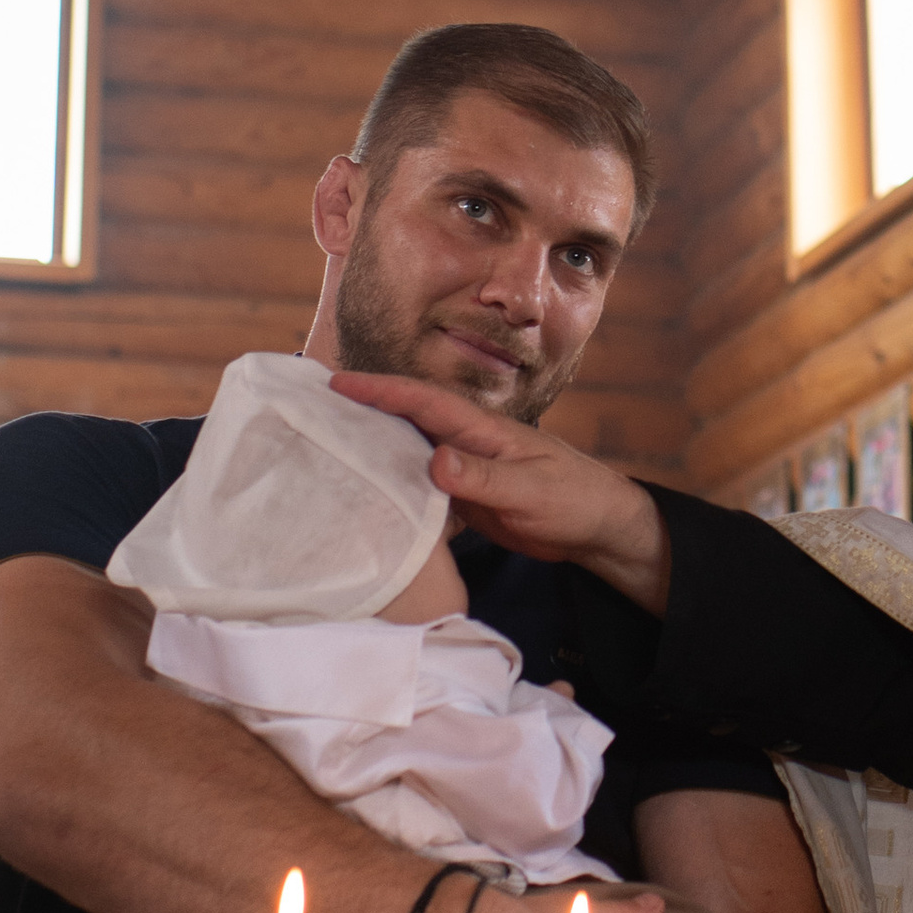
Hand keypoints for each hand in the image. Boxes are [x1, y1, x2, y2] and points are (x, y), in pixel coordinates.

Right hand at [328, 374, 671, 611]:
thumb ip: (484, 477)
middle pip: (407, 420)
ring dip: (373, 449)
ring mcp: (465, 470)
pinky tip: (367, 498)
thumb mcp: (530, 490)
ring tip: (325, 450)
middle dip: (363, 410)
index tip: (336, 383)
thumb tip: (435, 461)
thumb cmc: (574, 499)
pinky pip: (420, 489)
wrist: (600, 529)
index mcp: (483, 430)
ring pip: (409, 453)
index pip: (424, 401)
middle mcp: (467, 443)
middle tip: (312, 409)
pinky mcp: (465, 500)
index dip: (380, 390)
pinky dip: (394, 489)